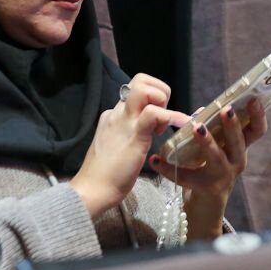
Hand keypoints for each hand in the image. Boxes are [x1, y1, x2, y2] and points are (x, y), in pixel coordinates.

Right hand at [70, 74, 189, 218]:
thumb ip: (125, 133)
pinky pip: (154, 113)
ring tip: (163, 125)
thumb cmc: (105, 173)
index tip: (156, 120)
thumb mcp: (114, 144)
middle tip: (163, 116)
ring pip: (145, 88)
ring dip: (163, 100)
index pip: (134, 90)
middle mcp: (117, 112)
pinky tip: (177, 126)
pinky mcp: (135, 135)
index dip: (151, 97)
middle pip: (140, 79)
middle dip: (159, 90)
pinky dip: (170, 116)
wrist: (93, 189)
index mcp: (113, 114)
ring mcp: (125, 121)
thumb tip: (141, 131)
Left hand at [149, 98, 267, 238]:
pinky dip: (168, 169)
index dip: (258, 116)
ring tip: (197, 128)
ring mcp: (223, 178)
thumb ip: (210, 131)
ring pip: (218, 158)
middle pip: (239, 142)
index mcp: (239, 149)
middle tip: (226, 109)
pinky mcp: (206, 189)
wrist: (204, 211)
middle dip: (233, 125)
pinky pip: (186, 177)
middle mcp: (236, 163)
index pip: (256, 131)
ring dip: (207, 143)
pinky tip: (155, 160)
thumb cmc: (209, 173)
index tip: (254, 99)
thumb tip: (201, 111)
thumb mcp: (215, 151)